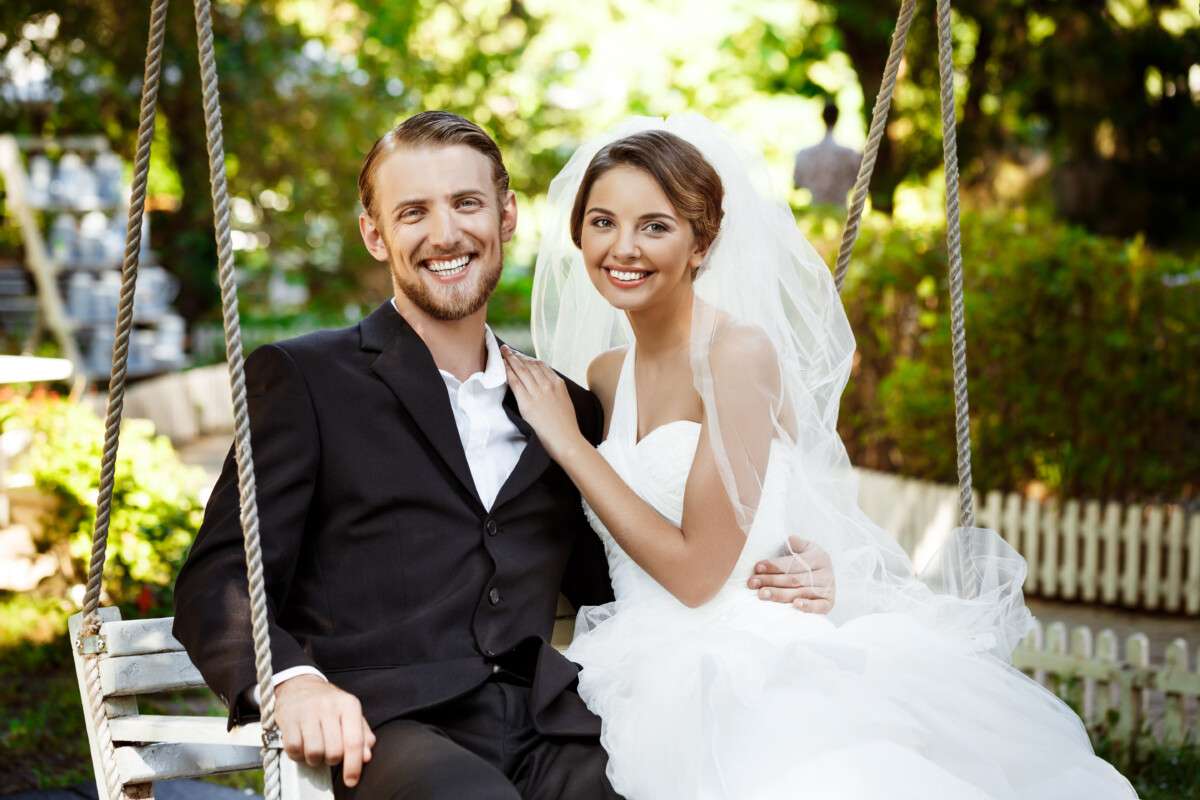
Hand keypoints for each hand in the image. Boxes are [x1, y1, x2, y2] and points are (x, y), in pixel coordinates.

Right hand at [275, 674, 374, 787]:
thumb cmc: (329, 704)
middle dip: (332, 760)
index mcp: (349, 705)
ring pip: (314, 753)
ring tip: (315, 749)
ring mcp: (307, 712)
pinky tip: (301, 746)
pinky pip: (294, 749)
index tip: (351, 781)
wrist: (300, 685)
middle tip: (329, 752)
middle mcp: (329, 706)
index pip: (354, 741)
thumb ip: (362, 735)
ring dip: (314, 759)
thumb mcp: (350, 714)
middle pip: (334, 752)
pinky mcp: (288, 718)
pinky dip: (297, 755)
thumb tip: (366, 756)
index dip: (354, 765)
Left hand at [501, 345, 586, 459]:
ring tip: (502, 353)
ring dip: (510, 359)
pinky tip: (502, 366)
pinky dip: (508, 372)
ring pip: (521, 370)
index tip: (521, 355)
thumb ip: (556, 392)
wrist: (566, 439)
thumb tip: (547, 388)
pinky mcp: (527, 402)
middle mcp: (548, 385)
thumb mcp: (565, 402)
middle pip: (530, 365)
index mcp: (559, 384)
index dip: (528, 358)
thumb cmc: (566, 426)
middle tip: (507, 349)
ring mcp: (538, 392)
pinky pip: (515, 382)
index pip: (541, 366)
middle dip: (517, 355)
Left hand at [747, 536, 835, 612]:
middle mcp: (825, 573)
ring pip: (801, 592)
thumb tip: (788, 539)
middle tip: (753, 583)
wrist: (823, 576)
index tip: (757, 568)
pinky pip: (819, 606)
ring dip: (780, 594)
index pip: (793, 562)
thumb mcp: (803, 548)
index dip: (774, 565)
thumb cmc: (805, 563)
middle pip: (794, 578)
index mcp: (818, 556)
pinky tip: (795, 605)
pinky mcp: (829, 603)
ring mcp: (828, 589)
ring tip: (762, 594)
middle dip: (771, 580)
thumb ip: (794, 544)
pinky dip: (808, 606)